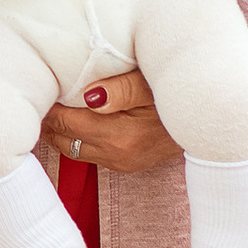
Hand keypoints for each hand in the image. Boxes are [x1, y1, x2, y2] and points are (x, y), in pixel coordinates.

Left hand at [42, 65, 183, 174]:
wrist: (206, 120)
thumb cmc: (177, 92)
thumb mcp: (152, 82)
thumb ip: (121, 89)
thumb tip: (89, 96)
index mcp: (119, 135)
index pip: (64, 122)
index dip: (49, 103)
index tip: (41, 83)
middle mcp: (116, 154)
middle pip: (62, 138)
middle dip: (49, 117)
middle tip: (41, 92)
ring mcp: (120, 163)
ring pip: (71, 149)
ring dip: (60, 129)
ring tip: (54, 103)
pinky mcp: (125, 164)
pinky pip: (88, 153)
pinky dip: (76, 136)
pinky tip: (76, 116)